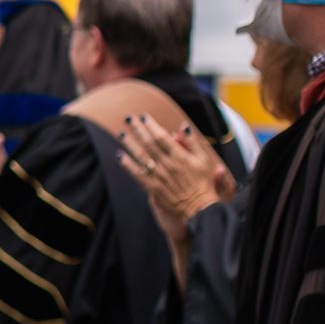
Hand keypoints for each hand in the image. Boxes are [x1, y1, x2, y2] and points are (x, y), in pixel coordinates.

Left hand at [119, 114, 234, 226]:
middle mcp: (167, 164)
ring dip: (130, 144)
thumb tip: (183, 126)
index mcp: (180, 156)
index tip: (144, 116)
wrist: (200, 208)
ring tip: (122, 133)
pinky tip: (120, 156)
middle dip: (138, 129)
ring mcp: (159, 176)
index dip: (151, 125)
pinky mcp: (153, 188)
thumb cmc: (204, 182)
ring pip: (141, 156)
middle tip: (128, 118)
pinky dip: (128, 165)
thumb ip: (193, 142)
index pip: (162, 137)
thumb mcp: (204, 160)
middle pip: (148, 143)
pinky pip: (138, 174)